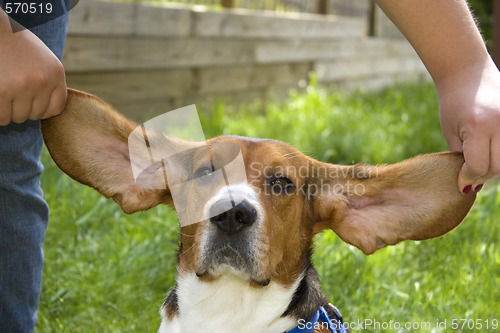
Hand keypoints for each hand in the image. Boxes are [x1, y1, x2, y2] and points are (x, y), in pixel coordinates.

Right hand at [0, 25, 66, 125]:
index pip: (56, 109)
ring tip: (6, 93)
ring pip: (18, 117)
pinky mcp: (2, 91)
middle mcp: (42, 81)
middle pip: (36, 114)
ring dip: (9, 111)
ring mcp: (22, 86)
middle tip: (14, 94)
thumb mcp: (42, 60)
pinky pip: (2, 116)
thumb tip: (47, 112)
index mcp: (56, 73)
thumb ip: (49, 82)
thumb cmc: (16, 45)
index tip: (31, 104)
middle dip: (24, 109)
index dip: (42, 110)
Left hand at [438, 58, 499, 192]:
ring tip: (482, 159)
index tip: (462, 183)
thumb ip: (461, 157)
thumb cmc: (453, 102)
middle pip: (498, 167)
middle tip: (471, 173)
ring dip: (495, 165)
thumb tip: (473, 184)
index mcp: (478, 126)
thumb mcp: (451, 132)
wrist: (467, 71)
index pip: (478, 167)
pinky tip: (492, 150)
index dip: (468, 178)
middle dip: (483, 175)